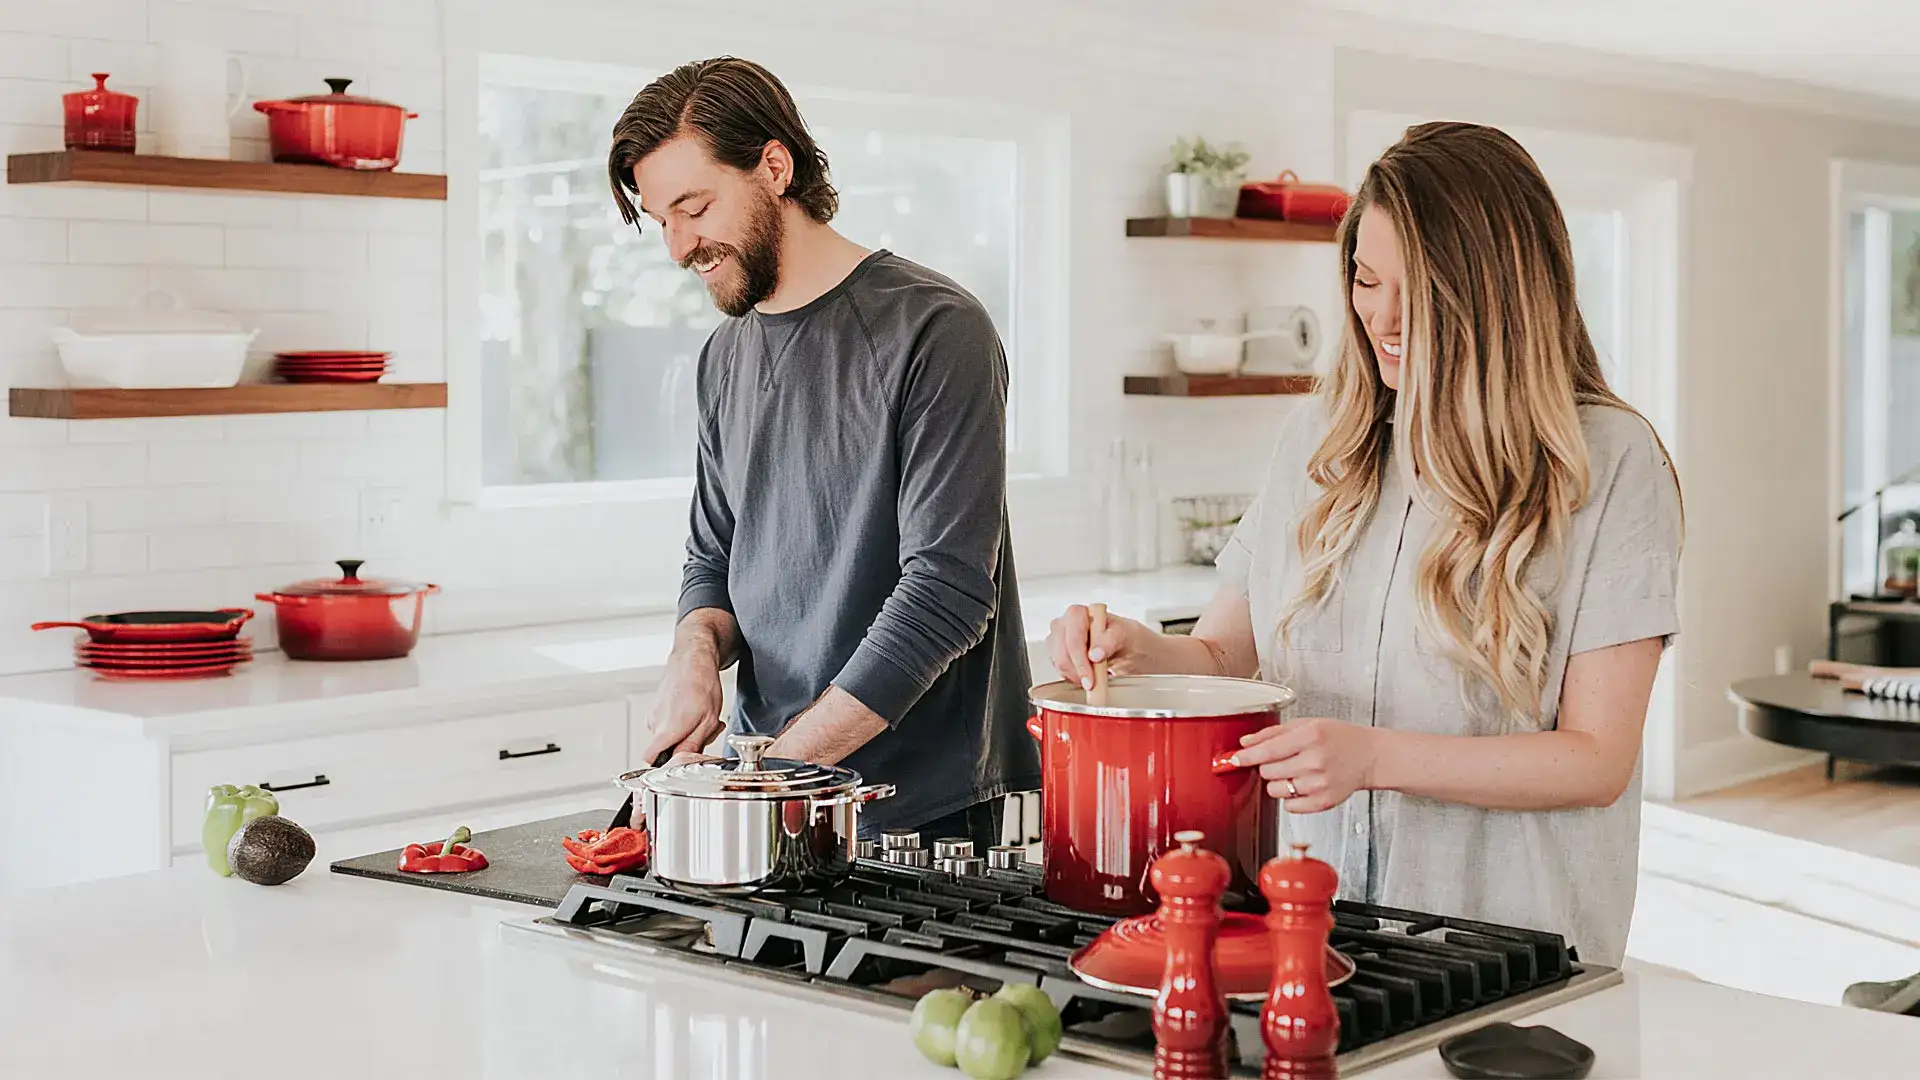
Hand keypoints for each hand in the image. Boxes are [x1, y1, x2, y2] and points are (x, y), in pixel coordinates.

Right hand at [640, 647, 726, 764]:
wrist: (693, 659)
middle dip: (684, 745)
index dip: (665, 764)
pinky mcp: (656, 707)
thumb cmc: (702, 684)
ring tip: (700, 717)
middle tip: (703, 731)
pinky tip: (693, 710)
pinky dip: (680, 721)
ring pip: (667, 735)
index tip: (679, 760)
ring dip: (685, 731)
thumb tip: (682, 761)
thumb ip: (693, 744)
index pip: (651, 759)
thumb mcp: (708, 720)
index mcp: (667, 729)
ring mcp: (654, 713)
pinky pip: (666, 723)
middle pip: (665, 748)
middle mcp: (655, 722)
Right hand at [1046, 604, 1156, 688]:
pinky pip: (1059, 670)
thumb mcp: (1125, 635)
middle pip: (1062, 651)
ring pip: (1059, 663)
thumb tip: (1095, 654)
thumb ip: (1111, 640)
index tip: (1091, 677)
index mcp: (1078, 613)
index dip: (1080, 659)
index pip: (1073, 637)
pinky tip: (1085, 675)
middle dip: (1078, 671)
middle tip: (1094, 683)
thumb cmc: (1124, 636)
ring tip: (1093, 678)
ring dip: (1076, 675)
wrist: (1126, 647)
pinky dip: (1073, 677)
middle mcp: (1064, 623)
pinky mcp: (1057, 654)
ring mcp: (1058, 639)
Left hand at [1230, 718, 1379, 812]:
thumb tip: (1245, 742)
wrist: (1370, 756)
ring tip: (1296, 772)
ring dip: (1279, 782)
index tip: (1234, 759)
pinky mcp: (1324, 802)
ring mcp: (1320, 784)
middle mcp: (1315, 761)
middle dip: (1267, 766)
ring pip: (1275, 790)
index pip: (1267, 750)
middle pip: (1267, 771)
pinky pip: (1289, 806)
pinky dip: (1291, 798)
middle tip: (1282, 759)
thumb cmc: (1340, 737)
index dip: (1246, 756)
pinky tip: (1304, 785)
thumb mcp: (1308, 724)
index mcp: (1310, 737)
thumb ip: (1273, 732)